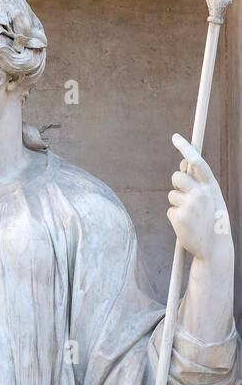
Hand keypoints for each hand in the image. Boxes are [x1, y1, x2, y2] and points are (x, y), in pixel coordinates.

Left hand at [167, 134, 231, 261]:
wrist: (214, 247)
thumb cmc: (213, 220)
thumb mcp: (212, 199)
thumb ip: (199, 183)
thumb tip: (181, 166)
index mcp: (211, 186)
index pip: (197, 162)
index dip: (186, 148)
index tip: (175, 137)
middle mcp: (200, 193)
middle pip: (177, 177)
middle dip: (177, 183)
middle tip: (184, 195)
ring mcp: (189, 205)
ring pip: (172, 195)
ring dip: (177, 203)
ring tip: (190, 216)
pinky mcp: (178, 217)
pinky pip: (170, 210)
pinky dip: (176, 217)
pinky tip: (186, 225)